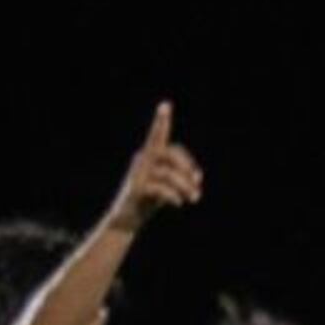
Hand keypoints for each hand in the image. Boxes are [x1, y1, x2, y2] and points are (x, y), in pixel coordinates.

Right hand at [108, 100, 204, 234]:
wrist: (127, 219)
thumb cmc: (149, 199)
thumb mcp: (168, 185)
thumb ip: (182, 177)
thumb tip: (197, 176)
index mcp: (150, 157)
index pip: (157, 136)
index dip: (162, 122)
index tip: (166, 105)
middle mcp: (142, 161)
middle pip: (170, 153)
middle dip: (187, 167)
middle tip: (197, 184)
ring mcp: (137, 175)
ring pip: (168, 173)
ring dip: (185, 186)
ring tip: (194, 198)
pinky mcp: (136, 189)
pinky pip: (159, 188)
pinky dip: (172, 195)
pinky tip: (179, 203)